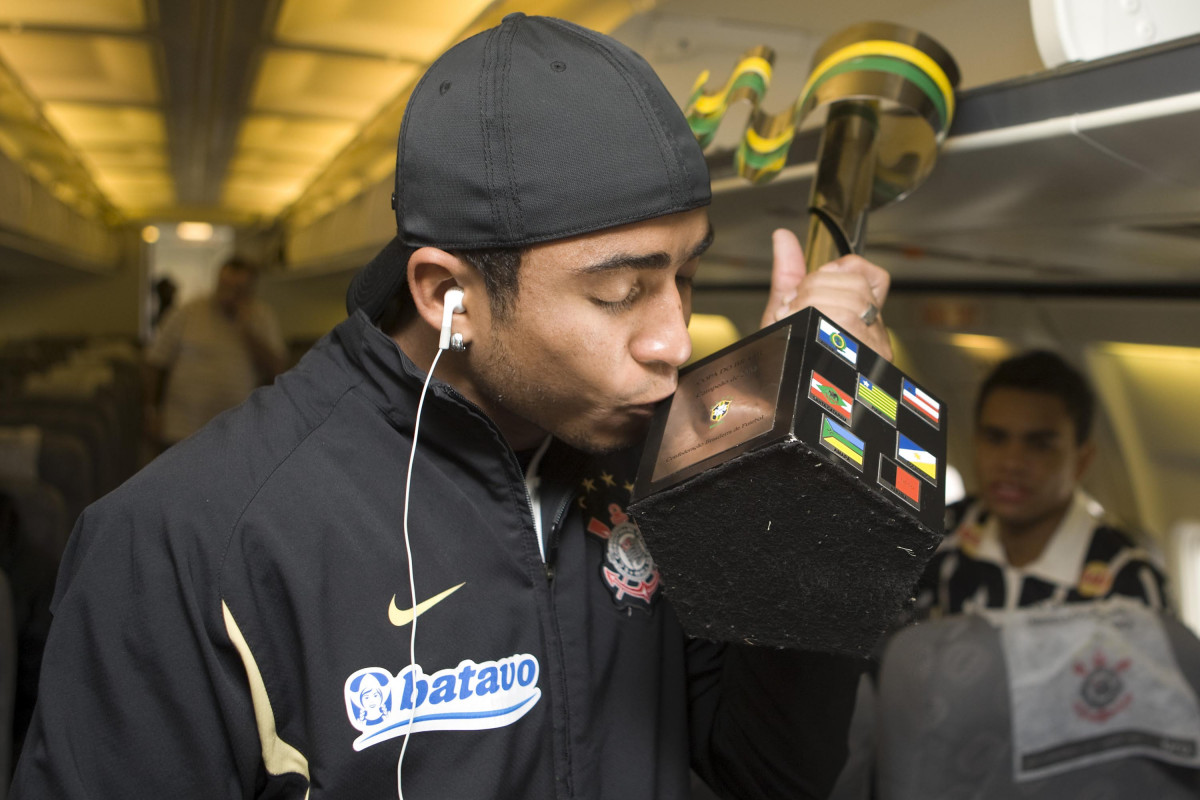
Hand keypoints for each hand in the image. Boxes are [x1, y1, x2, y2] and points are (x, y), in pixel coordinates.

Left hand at [760, 228, 892, 360]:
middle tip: (795, 309)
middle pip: (856, 287)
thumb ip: (789, 274)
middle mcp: (873, 337)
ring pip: (851, 305)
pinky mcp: (859, 370)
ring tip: (796, 323)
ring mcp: (869, 355)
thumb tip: (783, 236)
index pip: (874, 277)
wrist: (766, 403)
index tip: (816, 283)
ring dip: (811, 305)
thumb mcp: (784, 312)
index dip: (844, 270)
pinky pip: (843, 327)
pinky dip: (814, 320)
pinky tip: (801, 331)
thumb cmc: (782, 360)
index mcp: (861, 321)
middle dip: (816, 287)